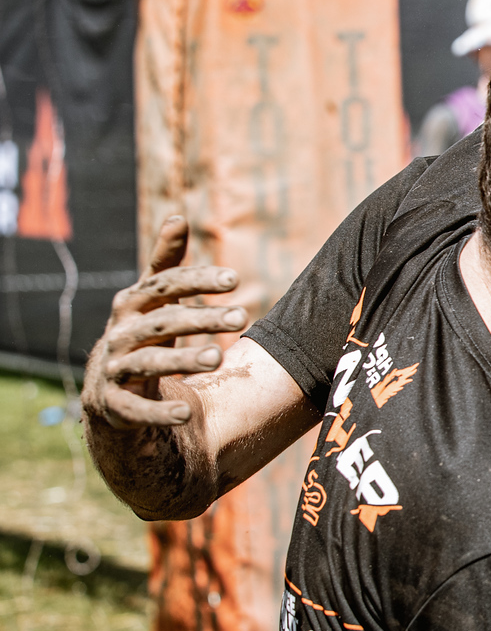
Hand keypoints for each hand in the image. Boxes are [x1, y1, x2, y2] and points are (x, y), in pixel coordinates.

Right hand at [81, 215, 244, 428]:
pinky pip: (135, 410)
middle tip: (241, 317)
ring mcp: (113, 371)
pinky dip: (159, 412)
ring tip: (217, 359)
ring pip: (149, 363)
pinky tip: (186, 413)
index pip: (164, 286)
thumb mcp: (153, 302)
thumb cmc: (142, 337)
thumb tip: (178, 216)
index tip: (235, 278)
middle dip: (201, 318)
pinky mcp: (112, 407)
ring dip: (182, 360)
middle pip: (162, 323)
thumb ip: (165, 264)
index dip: (197, 280)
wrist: (109, 396)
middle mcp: (120, 336)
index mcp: (132, 307)